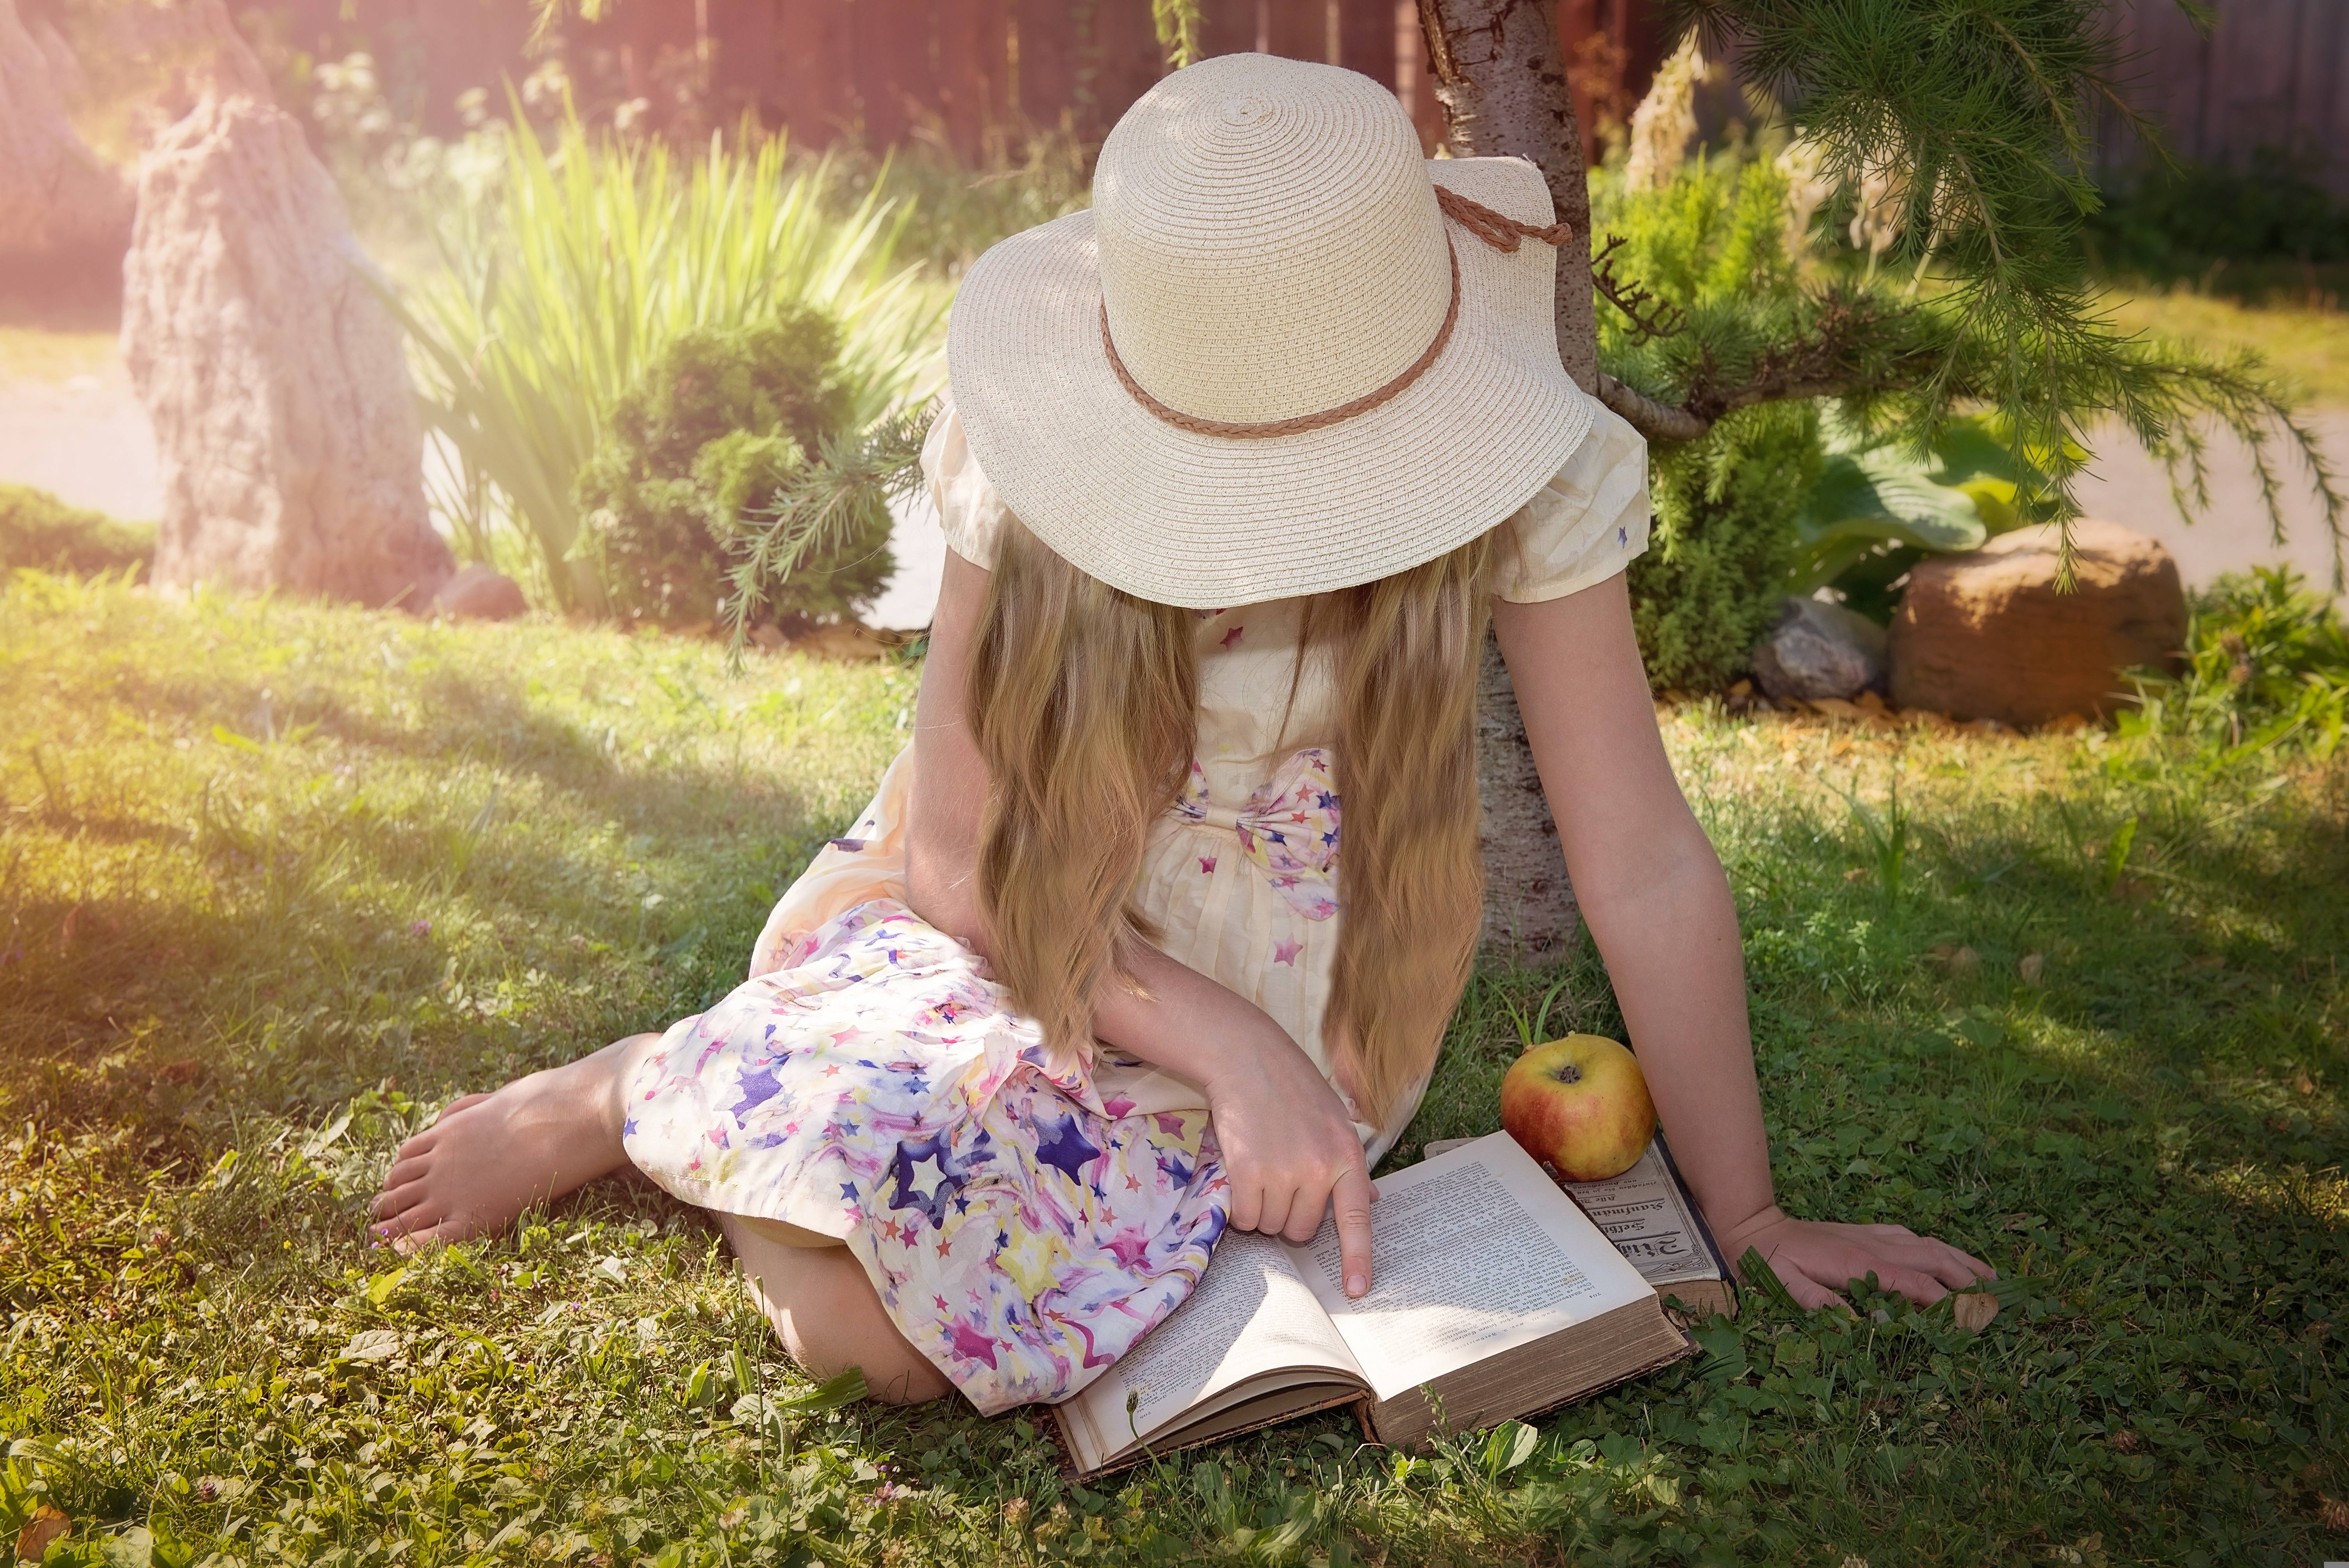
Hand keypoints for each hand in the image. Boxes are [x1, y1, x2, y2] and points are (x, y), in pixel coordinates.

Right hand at [1203, 1025, 1376, 1298]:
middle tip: (1278, 1180)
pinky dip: (1240, 1208)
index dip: (1357, 1259)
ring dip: (1261, 1211)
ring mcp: (1284, 1170)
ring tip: (1259, 1168)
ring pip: (1270, 1225)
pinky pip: (1245, 1217)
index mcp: (1347, 1156)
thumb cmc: (1292, 1087)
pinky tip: (1241, 1175)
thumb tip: (1372, 1202)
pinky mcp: (1248, 1170)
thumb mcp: (1335, 1119)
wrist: (1247, 1057)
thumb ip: (1349, 1163)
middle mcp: (1319, 1168)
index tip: (1357, 1291)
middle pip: (1302, 1230)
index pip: (1357, 1219)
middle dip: (1288, 1216)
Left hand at [1717, 1207, 1993, 1310]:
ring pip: (1927, 1243)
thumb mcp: (1785, 1288)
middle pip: (1931, 1259)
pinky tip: (1948, 1255)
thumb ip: (1821, 1304)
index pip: (1913, 1283)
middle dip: (1965, 1278)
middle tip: (1995, 1300)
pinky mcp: (1865, 1231)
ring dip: (1959, 1259)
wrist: (1753, 1227)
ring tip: (1989, 1276)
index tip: (1970, 1318)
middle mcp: (1871, 1245)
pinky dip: (1936, 1246)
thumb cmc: (1768, 1263)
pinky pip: (1910, 1236)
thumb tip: (1861, 1322)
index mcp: (1857, 1263)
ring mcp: (1871, 1235)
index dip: (1943, 1301)